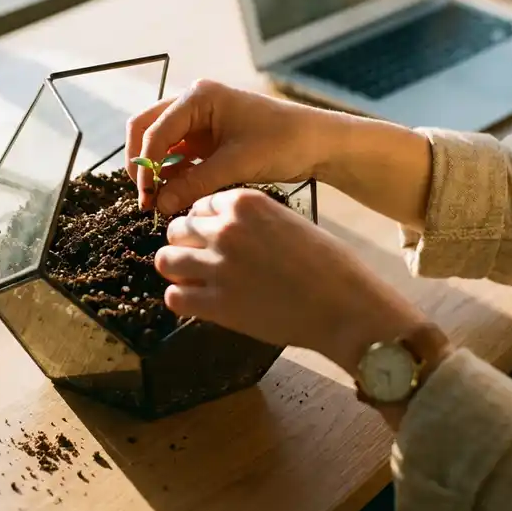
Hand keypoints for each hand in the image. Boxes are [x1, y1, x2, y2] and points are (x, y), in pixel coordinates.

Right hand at [125, 80, 338, 213]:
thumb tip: (159, 204)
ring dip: (157, 171)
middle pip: (147, 129)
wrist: (316, 143)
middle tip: (145, 197)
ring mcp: (199, 121)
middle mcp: (193, 103)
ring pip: (160, 144)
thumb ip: (194, 184)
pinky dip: (173, 175)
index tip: (147, 198)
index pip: (156, 131)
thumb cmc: (282, 142)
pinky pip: (178, 156)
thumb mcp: (236, 165)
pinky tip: (177, 195)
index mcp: (198, 97)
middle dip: (142, 163)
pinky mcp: (207, 139)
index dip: (146, 166)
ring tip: (161, 202)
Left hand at [155, 188, 429, 374]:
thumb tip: (224, 230)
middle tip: (202, 260)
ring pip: (166, 260)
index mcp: (244, 204)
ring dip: (177, 269)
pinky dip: (182, 300)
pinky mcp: (215, 304)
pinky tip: (199, 303)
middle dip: (186, 244)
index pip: (200, 205)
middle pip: (178, 229)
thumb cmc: (329, 265)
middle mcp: (225, 230)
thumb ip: (252, 222)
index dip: (204, 223)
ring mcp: (217, 267)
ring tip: (194, 281)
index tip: (214, 238)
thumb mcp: (288, 223)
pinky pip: (174, 297)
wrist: (345, 306)